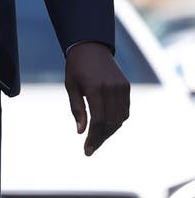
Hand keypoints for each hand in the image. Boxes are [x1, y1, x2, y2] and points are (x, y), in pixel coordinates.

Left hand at [65, 41, 129, 155]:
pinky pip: (125, 111)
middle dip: (100, 138)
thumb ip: (77, 109)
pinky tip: (106, 125)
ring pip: (119, 119)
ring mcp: (121, 87)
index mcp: (94, 88)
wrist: (90, 46)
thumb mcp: (71, 86)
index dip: (93, 138)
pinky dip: (117, 121)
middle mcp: (110, 88)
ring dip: (109, 131)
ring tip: (97, 137)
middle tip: (91, 148)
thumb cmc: (76, 67)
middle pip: (109, 123)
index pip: (97, 120)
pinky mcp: (126, 86)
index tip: (87, 150)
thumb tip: (81, 132)